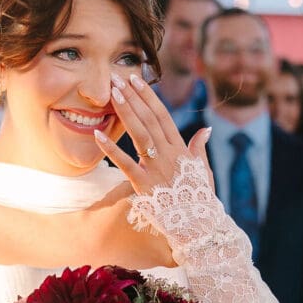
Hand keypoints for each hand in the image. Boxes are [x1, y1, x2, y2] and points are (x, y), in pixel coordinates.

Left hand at [94, 71, 213, 195]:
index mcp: (181, 149)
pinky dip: (111, 149)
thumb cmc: (200, 198)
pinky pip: (125, 164)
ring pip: (139, 134)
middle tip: (118, 79)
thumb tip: (205, 130)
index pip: (162, 116)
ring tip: (112, 94)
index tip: (137, 81)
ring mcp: (156, 168)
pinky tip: (98, 134)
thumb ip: (199, 148)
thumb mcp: (203, 170)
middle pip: (148, 120)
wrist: (198, 224)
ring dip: (125, 112)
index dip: (148, 97)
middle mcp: (169, 154)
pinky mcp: (144, 184)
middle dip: (133, 98)